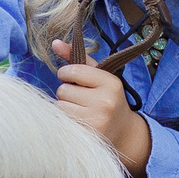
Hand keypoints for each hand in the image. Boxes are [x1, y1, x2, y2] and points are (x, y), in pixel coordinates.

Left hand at [49, 40, 150, 177]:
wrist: (123, 132)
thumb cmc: (106, 99)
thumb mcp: (98, 76)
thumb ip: (77, 58)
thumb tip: (55, 42)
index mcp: (111, 83)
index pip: (73, 70)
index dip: (65, 73)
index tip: (69, 77)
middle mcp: (105, 102)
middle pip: (63, 90)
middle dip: (67, 93)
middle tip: (80, 99)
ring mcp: (96, 121)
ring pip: (59, 106)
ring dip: (64, 107)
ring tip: (79, 110)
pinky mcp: (87, 135)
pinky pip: (61, 120)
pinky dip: (64, 119)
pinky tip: (77, 121)